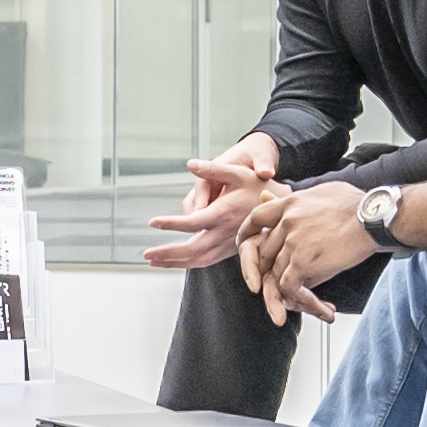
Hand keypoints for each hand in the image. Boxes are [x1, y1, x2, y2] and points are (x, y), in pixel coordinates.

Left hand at [145, 136, 279, 271]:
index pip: (194, 222)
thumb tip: (191, 163)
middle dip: (168, 253)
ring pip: (198, 260)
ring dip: (174, 262)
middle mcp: (225, 233)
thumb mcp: (239, 173)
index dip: (172, 224)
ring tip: (153, 260)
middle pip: (193, 249)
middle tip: (146, 253)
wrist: (280, 210)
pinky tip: (173, 261)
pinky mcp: (228, 251)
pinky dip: (186, 263)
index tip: (153, 222)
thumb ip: (213, 169)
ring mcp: (227, 245)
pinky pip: (205, 261)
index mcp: (224, 214)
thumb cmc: (259, 188)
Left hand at [249, 177, 372, 314]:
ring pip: (276, 274)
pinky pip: (289, 288)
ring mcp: (292, 243)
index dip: (247, 232)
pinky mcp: (302, 262)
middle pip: (265, 252)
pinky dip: (301, 300)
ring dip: (290, 292)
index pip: (256, 217)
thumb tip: (281, 197)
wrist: (373, 217)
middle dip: (271, 271)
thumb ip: (299, 197)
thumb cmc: (357, 204)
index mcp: (290, 204)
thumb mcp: (323, 191)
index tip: (245, 242)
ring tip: (311, 303)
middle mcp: (286, 223)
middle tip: (283, 285)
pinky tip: (319, 305)